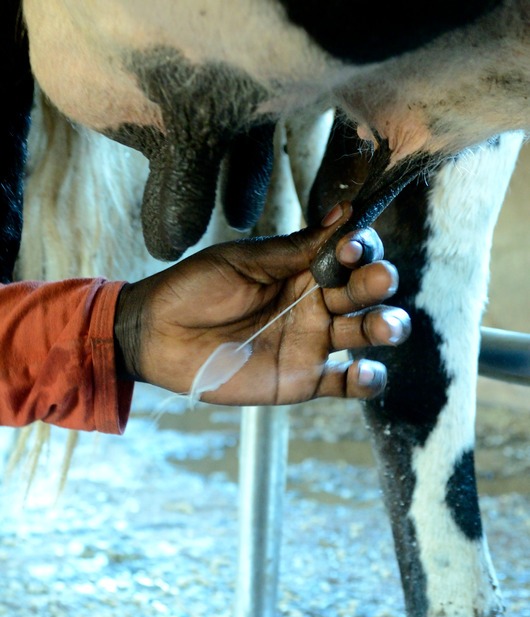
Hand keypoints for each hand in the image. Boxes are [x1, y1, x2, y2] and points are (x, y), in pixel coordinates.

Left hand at [114, 202, 409, 405]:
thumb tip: (344, 213)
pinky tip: (364, 373)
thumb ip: (294, 248)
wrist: (157, 336)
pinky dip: (366, 381)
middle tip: (374, 281)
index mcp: (304, 269)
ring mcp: (314, 342)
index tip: (351, 247)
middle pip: (367, 292)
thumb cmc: (194, 289)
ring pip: (367, 334)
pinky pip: (347, 384)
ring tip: (384, 327)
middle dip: (378, 284)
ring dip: (386, 327)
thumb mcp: (242, 261)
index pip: (352, 255)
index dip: (362, 249)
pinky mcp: (305, 380)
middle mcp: (317, 304)